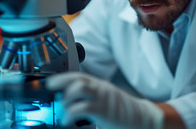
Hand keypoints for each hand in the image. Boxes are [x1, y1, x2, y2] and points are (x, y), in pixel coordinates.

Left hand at [46, 72, 163, 128]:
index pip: (79, 75)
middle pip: (77, 78)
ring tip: (65, 109)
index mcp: (101, 86)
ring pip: (78, 88)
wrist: (145, 119)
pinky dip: (69, 114)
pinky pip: (81, 108)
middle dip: (61, 85)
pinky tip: (67, 121)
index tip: (50, 82)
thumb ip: (93, 99)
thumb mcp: (107, 101)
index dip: (62, 77)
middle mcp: (101, 88)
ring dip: (66, 98)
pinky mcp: (103, 111)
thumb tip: (74, 104)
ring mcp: (103, 98)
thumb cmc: (125, 113)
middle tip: (55, 96)